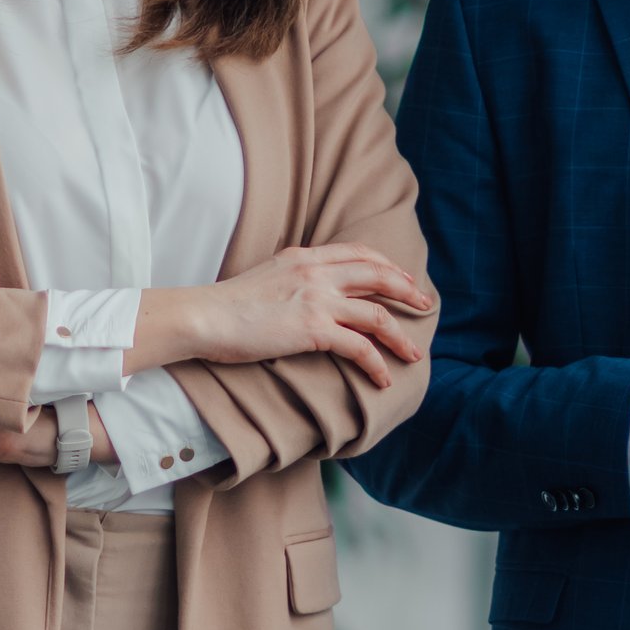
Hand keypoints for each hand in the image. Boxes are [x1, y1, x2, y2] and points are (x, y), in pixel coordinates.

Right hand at [150, 244, 433, 387]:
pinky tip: (384, 377)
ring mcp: (317, 299)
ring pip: (377, 313)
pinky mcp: (313, 328)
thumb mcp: (266, 277)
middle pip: (377, 275)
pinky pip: (359, 346)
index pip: (357, 252)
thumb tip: (304, 295)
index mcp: (304, 257)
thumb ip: (291, 278)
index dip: (386, 265)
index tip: (402, 278)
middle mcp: (316, 272)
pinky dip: (377, 363)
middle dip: (407, 290)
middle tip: (425, 304)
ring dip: (400, 335)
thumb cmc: (225, 305)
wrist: (204, 316)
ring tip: (414, 353)